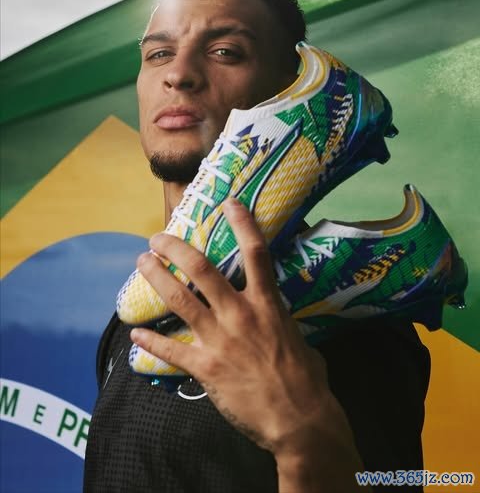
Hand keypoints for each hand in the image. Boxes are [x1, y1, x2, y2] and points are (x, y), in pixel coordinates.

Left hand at [132, 198, 365, 491]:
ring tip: (141, 263)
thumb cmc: (307, 379)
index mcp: (267, 304)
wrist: (299, 421)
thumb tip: (273, 313)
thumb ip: (278, 319)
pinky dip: (151, 342)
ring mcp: (219, 339)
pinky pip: (171, 350)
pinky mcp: (204, 367)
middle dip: (176, 248)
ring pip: (179, 299)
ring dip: (156, 278)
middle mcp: (240, 314)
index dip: (242, 223)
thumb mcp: (296, 337)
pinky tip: (136, 335)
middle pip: (202, 269)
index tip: (228, 203)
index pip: (255, 253)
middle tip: (158, 238)